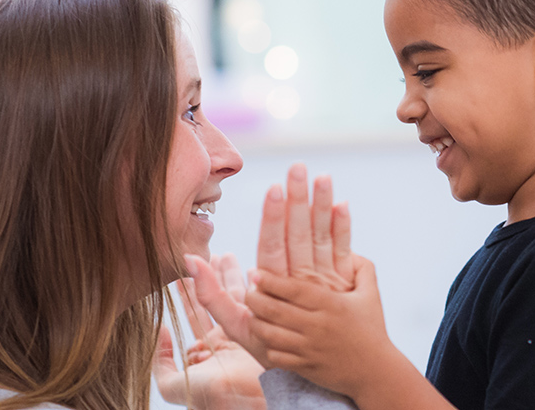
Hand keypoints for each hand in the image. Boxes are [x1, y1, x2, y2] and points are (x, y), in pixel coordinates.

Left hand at [153, 255, 266, 409]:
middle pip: (218, 301)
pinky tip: (246, 267)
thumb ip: (161, 362)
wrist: (243, 400)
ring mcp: (246, 333)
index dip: (190, 293)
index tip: (184, 272)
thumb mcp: (172, 385)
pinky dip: (249, 284)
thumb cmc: (208, 395)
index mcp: (207, 351)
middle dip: (212, 278)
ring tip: (225, 253)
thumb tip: (161, 331)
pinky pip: (251, 301)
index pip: (197, 314)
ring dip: (230, 275)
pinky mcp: (262, 328)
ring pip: (236, 297)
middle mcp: (227, 340)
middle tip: (209, 254)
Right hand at [190, 164, 354, 365]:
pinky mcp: (343, 285)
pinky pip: (344, 252)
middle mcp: (298, 283)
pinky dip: (344, 229)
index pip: (271, 246)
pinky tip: (344, 204)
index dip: (273, 218)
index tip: (274, 189)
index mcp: (272, 288)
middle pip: (297, 235)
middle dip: (298, 199)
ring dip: (323, 206)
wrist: (313, 366)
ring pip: (321, 239)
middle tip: (298, 167)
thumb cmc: (267, 344)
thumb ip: (211, 295)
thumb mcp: (236, 326)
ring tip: (324, 176)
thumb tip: (190, 260)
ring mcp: (323, 283)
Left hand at [244, 256, 407, 400]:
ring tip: (252, 313)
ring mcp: (310, 349)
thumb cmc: (372, 329)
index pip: (293, 289)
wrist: (376, 371)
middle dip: (255, 299)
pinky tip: (265, 336)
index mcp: (332, 305)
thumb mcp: (371, 295)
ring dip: (256, 322)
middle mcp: (318, 326)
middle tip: (248, 292)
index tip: (255, 273)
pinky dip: (266, 346)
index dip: (270, 280)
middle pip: (275, 310)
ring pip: (270, 334)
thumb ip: (362, 268)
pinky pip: (275, 356)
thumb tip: (349, 248)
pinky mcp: (306, 367)